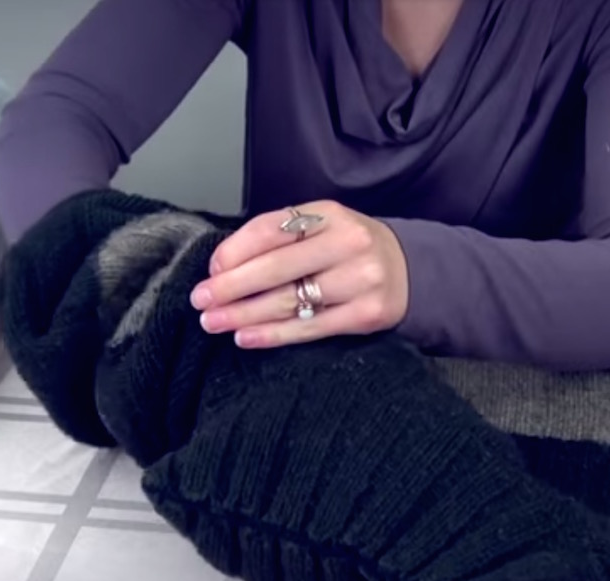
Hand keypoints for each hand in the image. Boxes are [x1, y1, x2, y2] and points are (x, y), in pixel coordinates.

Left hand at [189, 200, 409, 348]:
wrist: (409, 271)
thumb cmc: (350, 249)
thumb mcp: (322, 226)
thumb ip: (278, 237)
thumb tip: (223, 265)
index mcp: (331, 214)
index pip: (272, 229)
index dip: (235, 250)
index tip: (211, 269)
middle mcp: (349, 243)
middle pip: (276, 267)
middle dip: (231, 287)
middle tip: (200, 300)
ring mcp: (360, 280)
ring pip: (289, 301)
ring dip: (243, 314)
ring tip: (214, 322)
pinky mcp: (366, 314)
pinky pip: (309, 328)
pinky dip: (272, 334)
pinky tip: (246, 337)